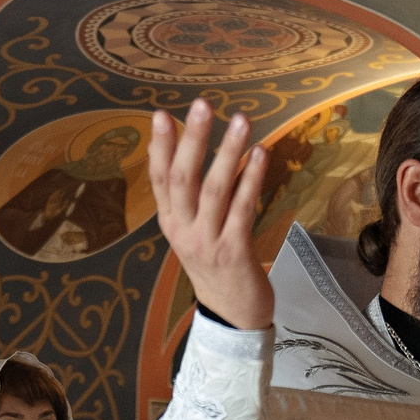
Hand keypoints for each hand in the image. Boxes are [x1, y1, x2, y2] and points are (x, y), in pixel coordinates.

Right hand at [151, 99, 271, 330]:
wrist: (232, 315)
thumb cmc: (216, 264)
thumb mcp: (193, 231)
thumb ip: (190, 198)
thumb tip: (194, 150)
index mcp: (171, 222)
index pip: (159, 179)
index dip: (159, 147)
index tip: (160, 114)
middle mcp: (183, 231)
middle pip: (183, 179)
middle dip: (192, 140)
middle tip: (202, 105)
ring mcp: (207, 243)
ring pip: (214, 191)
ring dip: (228, 152)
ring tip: (241, 120)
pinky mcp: (234, 253)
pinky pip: (242, 210)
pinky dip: (251, 180)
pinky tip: (260, 154)